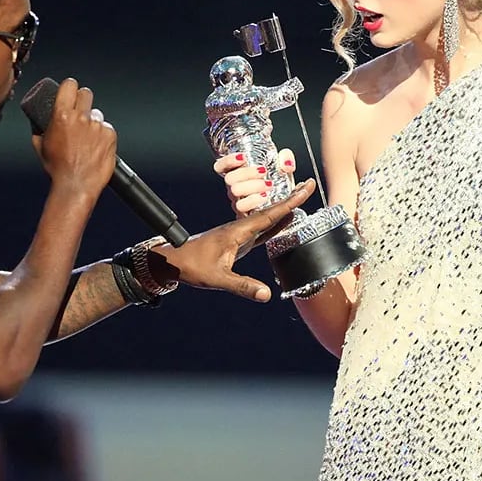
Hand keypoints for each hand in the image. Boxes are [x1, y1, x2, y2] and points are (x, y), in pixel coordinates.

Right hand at [32, 77, 116, 198]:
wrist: (76, 185)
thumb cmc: (58, 169)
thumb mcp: (41, 146)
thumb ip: (40, 129)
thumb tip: (39, 122)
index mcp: (62, 115)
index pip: (70, 85)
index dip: (70, 87)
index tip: (71, 91)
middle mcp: (81, 118)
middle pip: (86, 93)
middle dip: (82, 100)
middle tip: (80, 112)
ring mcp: (97, 126)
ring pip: (97, 114)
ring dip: (93, 122)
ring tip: (87, 139)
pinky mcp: (110, 135)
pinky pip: (107, 128)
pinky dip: (103, 135)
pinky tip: (96, 147)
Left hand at [155, 178, 315, 301]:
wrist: (172, 261)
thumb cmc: (191, 266)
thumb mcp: (217, 278)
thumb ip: (242, 286)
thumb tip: (266, 295)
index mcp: (237, 231)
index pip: (269, 214)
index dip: (290, 202)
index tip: (305, 187)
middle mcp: (239, 228)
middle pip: (271, 211)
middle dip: (291, 199)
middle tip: (309, 185)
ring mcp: (238, 234)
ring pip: (266, 219)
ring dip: (284, 210)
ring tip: (301, 199)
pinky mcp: (236, 242)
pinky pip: (260, 230)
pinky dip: (274, 225)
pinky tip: (283, 223)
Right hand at [212, 148, 297, 216]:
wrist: (284, 206)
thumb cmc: (279, 186)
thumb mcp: (282, 170)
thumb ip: (286, 160)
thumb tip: (286, 162)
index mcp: (239, 174)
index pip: (221, 167)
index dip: (228, 161)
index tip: (243, 157)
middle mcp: (235, 187)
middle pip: (230, 178)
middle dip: (246, 173)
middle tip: (264, 171)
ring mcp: (239, 201)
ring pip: (235, 191)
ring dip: (252, 185)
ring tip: (269, 184)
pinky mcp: (244, 213)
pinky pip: (242, 207)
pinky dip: (253, 200)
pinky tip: (265, 196)